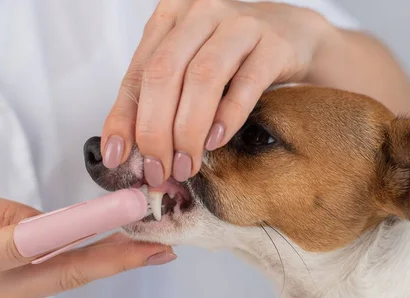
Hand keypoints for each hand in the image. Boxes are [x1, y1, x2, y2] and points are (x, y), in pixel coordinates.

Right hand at [0, 184, 174, 297]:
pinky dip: (93, 261)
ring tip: (153, 245)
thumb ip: (2, 214)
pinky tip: (120, 249)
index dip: (82, 227)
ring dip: (113, 259)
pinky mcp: (21, 296)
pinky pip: (63, 276)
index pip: (34, 243)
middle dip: (120, 259)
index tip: (123, 212)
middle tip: (161, 247)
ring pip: (71, 276)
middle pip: (68, 272)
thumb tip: (49, 224)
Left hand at [100, 0, 329, 184]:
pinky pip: (247, 83)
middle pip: (165, 74)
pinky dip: (227, 116)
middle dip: (156, 130)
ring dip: (189, 130)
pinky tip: (216, 141)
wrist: (292, 35)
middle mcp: (201, 14)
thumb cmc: (233, 56)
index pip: (138, 72)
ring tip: (186, 165)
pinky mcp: (273, 45)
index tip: (118, 156)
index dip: (124, 118)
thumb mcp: (189, 68)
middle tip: (159, 169)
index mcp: (171, 18)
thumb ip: (158, 99)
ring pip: (203, 78)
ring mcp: (240, 26)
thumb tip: (126, 149)